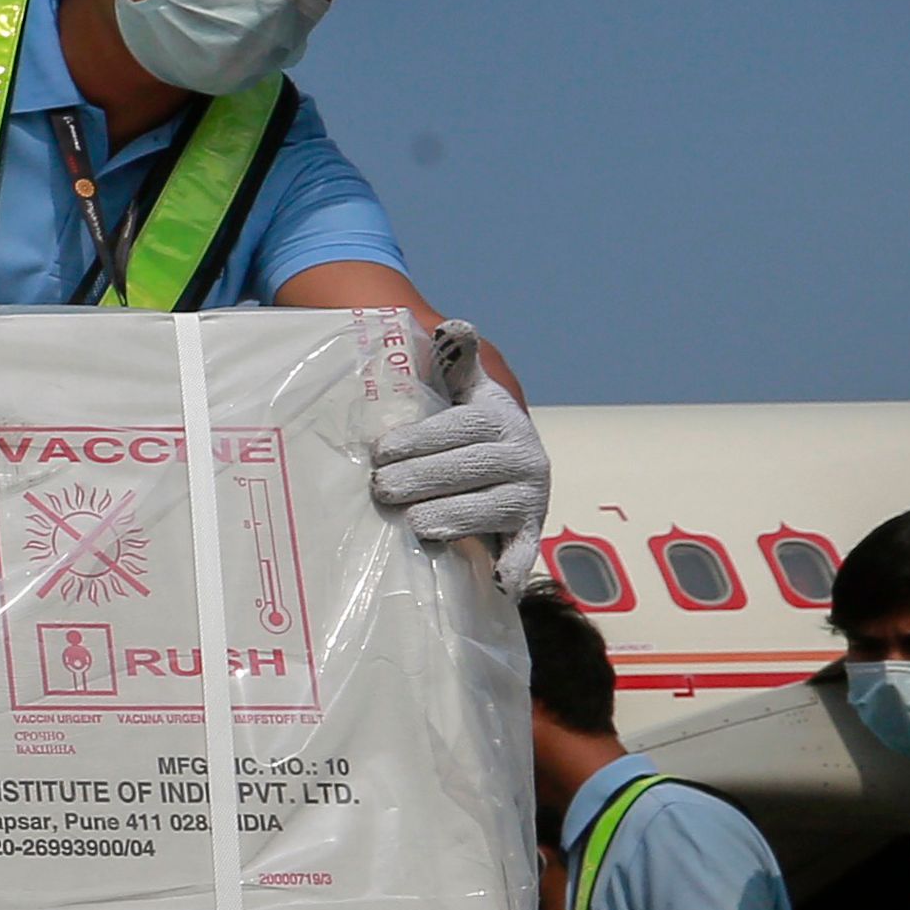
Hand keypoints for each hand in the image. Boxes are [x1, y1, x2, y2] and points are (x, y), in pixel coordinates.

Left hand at [367, 322, 547, 548]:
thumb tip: (454, 326)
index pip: (459, 429)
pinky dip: (513, 568)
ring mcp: (529, 497)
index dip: (419, 440)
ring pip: (487, 509)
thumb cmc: (467, 428)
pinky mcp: (530, 533)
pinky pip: (523, 552)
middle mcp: (524, 456)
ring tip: (413, 522)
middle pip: (468, 469)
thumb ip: (456, 362)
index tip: (380, 451)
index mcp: (501, 418)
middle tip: (379, 488)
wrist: (508, 467)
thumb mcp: (464, 391)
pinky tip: (498, 583)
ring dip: (450, 518)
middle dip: (421, 479)